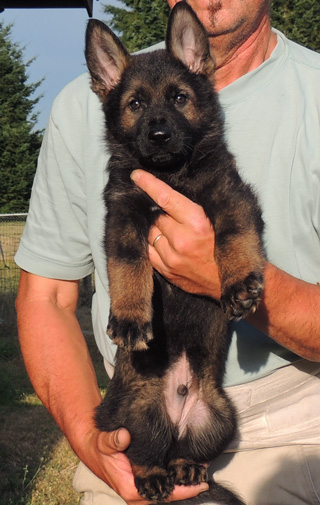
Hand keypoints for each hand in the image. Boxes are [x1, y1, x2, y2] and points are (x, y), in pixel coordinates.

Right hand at [87, 428, 208, 504]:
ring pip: (169, 490)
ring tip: (202, 472)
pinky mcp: (146, 480)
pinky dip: (177, 476)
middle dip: (188, 488)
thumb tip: (124, 436)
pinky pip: (164, 482)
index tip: (198, 487)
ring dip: (184, 483)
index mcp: (131, 488)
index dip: (181, 491)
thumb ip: (113, 440)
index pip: (161, 495)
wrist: (94, 448)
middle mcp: (139, 492)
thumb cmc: (99, 448)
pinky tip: (189, 466)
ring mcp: (143, 487)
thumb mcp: (104, 442)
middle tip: (206, 478)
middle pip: (169, 495)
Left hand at [131, 169, 220, 298]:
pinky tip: (163, 241)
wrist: (234, 282)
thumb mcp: (223, 218)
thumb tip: (208, 166)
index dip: (148, 184)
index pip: (165, 197)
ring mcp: (172, 258)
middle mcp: (182, 241)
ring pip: (150, 233)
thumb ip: (209, 197)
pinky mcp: (167, 271)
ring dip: (155, 228)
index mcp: (198, 223)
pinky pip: (149, 252)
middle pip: (156, 216)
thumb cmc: (230, 246)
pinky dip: (153, 244)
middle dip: (159, 211)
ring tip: (168, 228)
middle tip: (168, 211)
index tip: (136, 175)